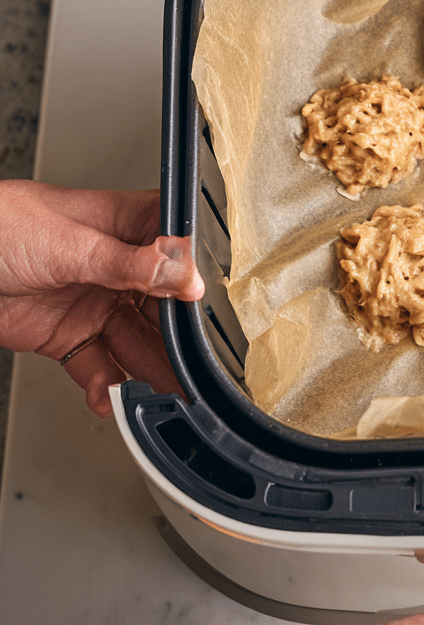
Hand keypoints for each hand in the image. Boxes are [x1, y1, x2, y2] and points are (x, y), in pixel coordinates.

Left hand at [0, 179, 204, 416]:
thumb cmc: (1, 225)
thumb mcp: (70, 243)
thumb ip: (129, 264)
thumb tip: (185, 276)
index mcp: (129, 228)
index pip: (180, 253)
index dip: (196, 282)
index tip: (203, 308)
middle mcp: (120, 267)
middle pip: (166, 308)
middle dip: (179, 339)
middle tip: (192, 368)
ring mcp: (98, 303)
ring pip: (138, 342)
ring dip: (151, 371)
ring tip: (165, 393)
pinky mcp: (71, 336)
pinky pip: (99, 366)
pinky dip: (105, 388)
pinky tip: (111, 399)